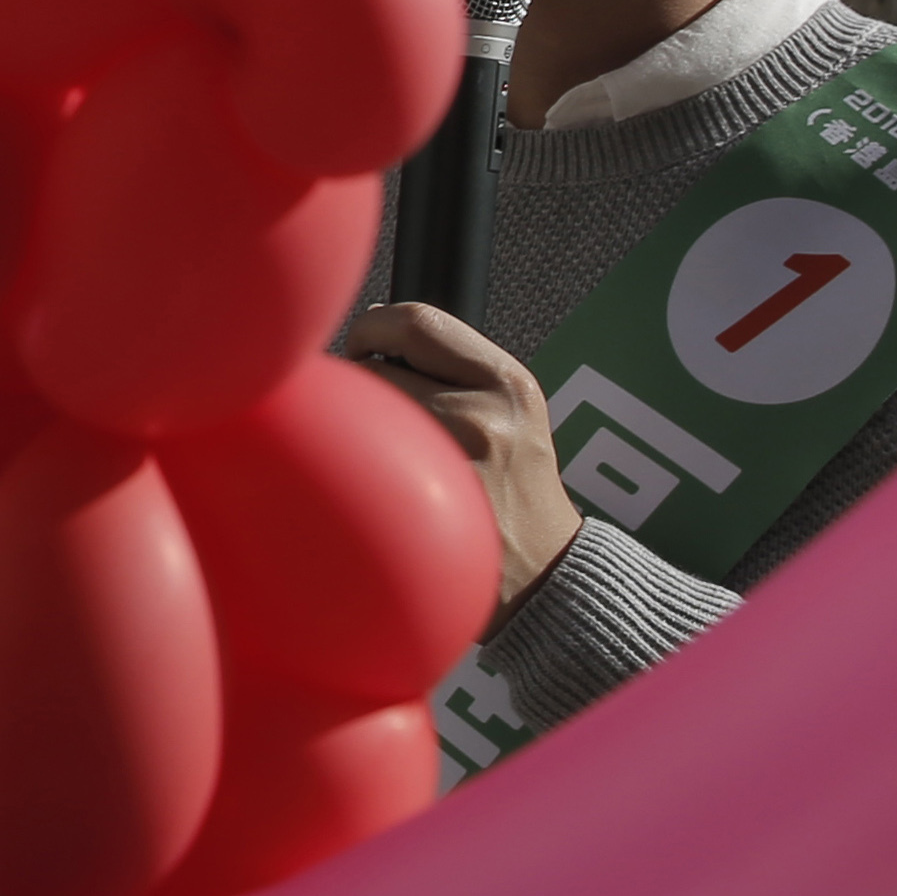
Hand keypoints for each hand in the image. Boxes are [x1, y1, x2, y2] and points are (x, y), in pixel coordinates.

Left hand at [343, 301, 582, 616]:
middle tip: (371, 408)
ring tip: (380, 448)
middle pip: (378, 366)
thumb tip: (376, 326)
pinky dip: (354, 462)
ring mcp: (451, 460)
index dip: (376, 327)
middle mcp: (483, 414)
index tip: (368, 346)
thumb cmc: (513, 488)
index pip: (418, 321)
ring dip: (356, 422)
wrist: (542, 574)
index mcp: (507, 382)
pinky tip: (372, 482)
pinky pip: (361, 462)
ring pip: (365, 412)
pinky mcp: (422, 505)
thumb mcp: (509, 412)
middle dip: (362, 380)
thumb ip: (454, 368)